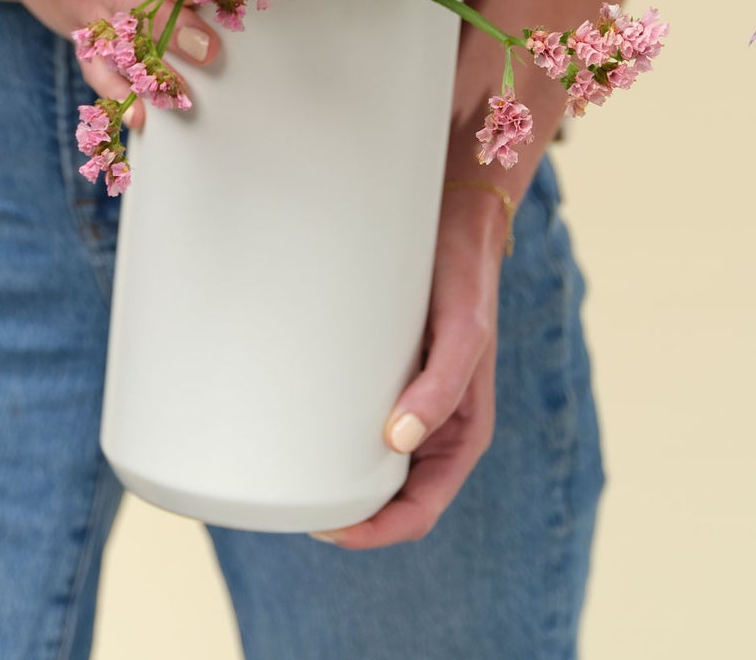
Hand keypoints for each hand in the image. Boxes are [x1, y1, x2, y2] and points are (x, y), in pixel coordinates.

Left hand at [320, 181, 508, 548]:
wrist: (455, 223)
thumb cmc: (465, 280)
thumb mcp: (463, 332)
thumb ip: (442, 386)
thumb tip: (398, 440)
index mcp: (460, 435)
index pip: (417, 511)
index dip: (375, 532)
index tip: (327, 529)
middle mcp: (434, 427)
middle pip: (389, 497)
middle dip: (349, 514)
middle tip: (293, 504)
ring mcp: (408, 402)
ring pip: (371, 462)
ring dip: (338, 478)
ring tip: (290, 473)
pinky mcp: (386, 373)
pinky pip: (357, 419)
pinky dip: (332, 434)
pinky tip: (300, 425)